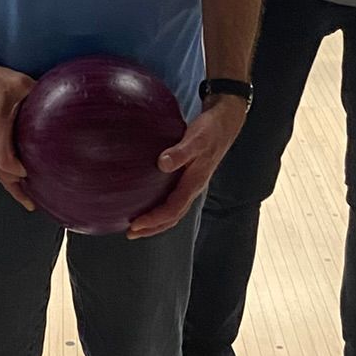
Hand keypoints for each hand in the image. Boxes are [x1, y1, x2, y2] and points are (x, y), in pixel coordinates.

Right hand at [0, 65, 38, 207]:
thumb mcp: (21, 83)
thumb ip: (38, 96)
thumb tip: (61, 104)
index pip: (3, 158)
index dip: (16, 170)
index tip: (30, 174)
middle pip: (0, 172)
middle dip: (16, 188)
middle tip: (33, 202)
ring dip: (11, 187)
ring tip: (28, 200)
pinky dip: (7, 177)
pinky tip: (19, 183)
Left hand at [128, 97, 248, 239]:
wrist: (225, 122)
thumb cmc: (210, 130)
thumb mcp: (196, 139)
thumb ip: (180, 152)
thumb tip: (162, 163)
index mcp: (195, 182)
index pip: (172, 209)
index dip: (154, 219)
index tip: (135, 224)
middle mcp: (194, 188)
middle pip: (173, 217)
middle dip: (152, 228)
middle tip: (131, 233)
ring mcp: (192, 184)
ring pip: (174, 211)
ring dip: (156, 221)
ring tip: (137, 226)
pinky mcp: (189, 178)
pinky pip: (174, 200)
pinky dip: (161, 208)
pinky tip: (149, 203)